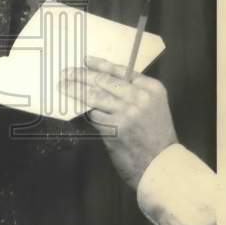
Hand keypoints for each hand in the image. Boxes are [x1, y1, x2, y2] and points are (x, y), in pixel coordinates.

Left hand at [59, 55, 177, 189]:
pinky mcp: (115, 128)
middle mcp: (140, 97)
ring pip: (95, 96)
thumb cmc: (156, 136)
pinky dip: (85, 112)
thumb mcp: (153, 107)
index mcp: (151, 88)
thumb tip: (104, 82)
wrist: (162, 164)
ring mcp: (127, 112)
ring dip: (76, 91)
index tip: (85, 61)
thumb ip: (134, 93)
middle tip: (66, 73)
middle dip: (82, 75)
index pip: (120, 70)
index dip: (99, 64)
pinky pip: (95, 116)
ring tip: (63, 87)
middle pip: (104, 81)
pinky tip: (75, 108)